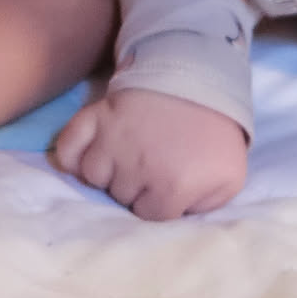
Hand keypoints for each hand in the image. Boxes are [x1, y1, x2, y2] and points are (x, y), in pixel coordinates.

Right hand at [54, 87, 246, 219]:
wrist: (199, 78)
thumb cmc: (213, 132)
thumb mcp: (228, 178)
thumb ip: (205, 209)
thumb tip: (174, 219)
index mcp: (172, 188)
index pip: (149, 217)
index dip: (160, 202)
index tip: (170, 183)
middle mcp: (137, 169)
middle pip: (120, 197)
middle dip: (136, 186)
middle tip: (154, 162)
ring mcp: (113, 141)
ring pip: (93, 176)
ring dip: (108, 170)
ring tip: (128, 155)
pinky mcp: (96, 117)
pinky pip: (68, 148)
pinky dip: (71, 156)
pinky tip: (88, 155)